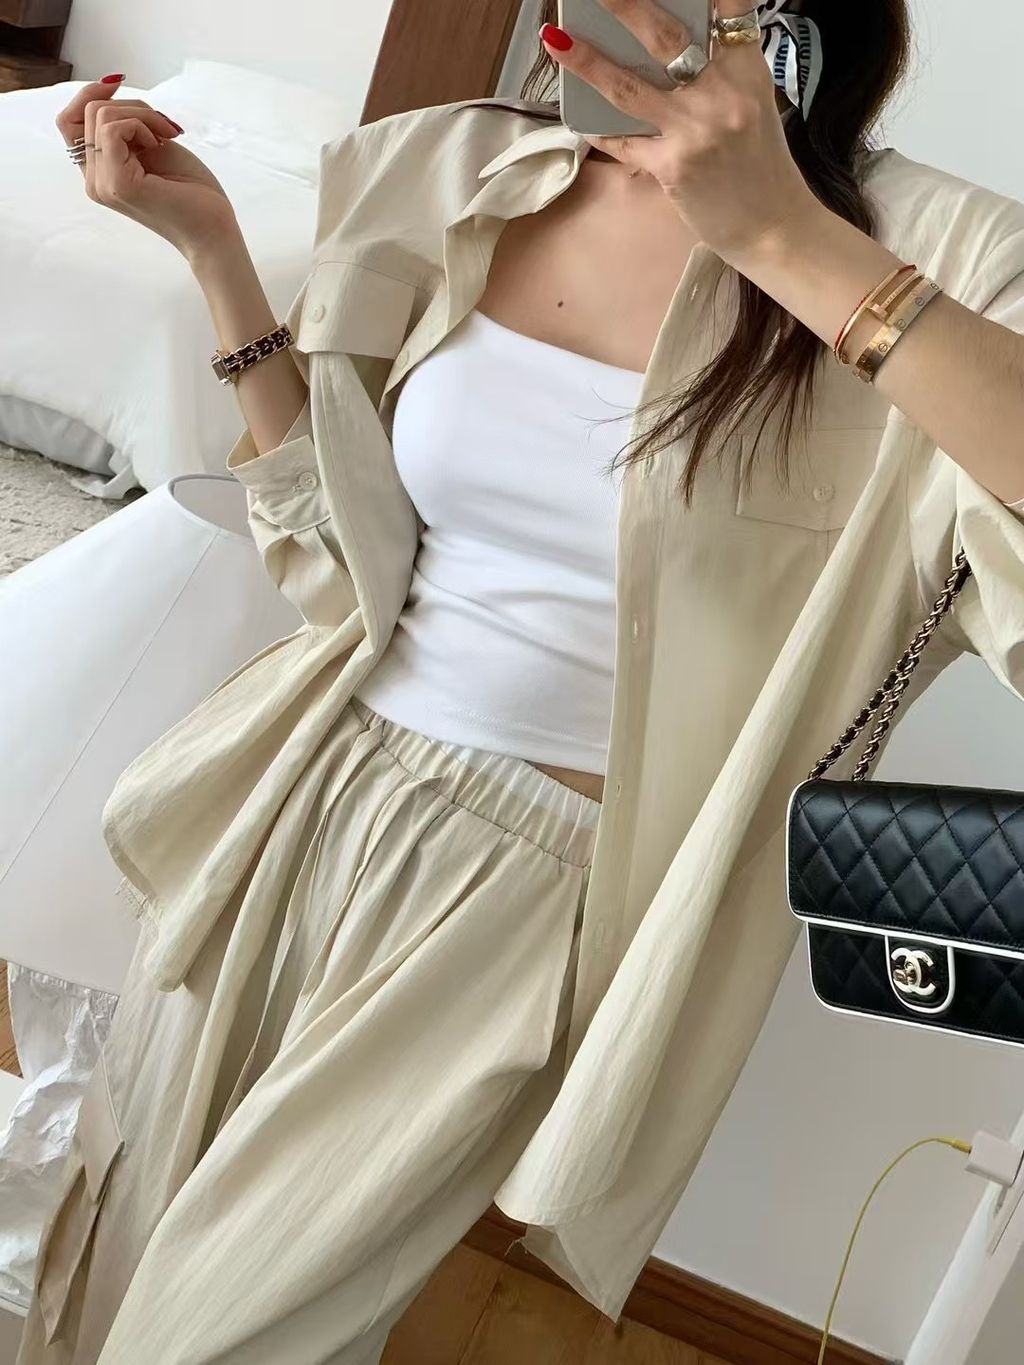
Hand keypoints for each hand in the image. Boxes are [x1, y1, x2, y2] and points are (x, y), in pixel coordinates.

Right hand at [56, 77, 241, 262]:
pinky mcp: (118, 184)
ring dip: (142, 114)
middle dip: (132, 105)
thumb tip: (107, 86)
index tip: (119, 85)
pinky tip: (160, 145)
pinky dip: (141, 125)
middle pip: (88, 111)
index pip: (68, 121)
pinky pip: (112, 128)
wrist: (214, 231)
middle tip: (165, 127)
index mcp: (100, 174)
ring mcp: (103, 185)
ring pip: (101, 115)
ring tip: (167, 136)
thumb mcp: (152, 145)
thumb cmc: (192, 191)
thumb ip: (125, 126)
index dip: (90, 95)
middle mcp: (94, 182)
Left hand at [539, 0, 820, 260]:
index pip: (729, 9)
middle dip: (625, 5)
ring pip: (629, 87)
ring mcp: (694, 130)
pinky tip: (579, 116)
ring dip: (588, 62)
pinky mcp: (672, 166)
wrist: (771, 225)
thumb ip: (720, 71)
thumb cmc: (759, 164)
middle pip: (664, 35)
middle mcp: (721, 92)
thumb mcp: (752, 103)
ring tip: (557, 42)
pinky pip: (624, 142)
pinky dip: (600, 130)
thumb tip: (666, 52)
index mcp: (746, 69)